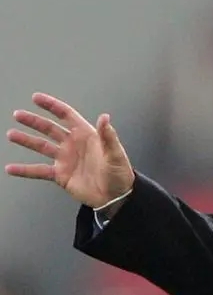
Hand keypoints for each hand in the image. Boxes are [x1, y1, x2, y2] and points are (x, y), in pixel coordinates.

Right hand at [5, 93, 134, 207]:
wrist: (115, 197)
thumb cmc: (119, 173)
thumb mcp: (115, 154)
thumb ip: (108, 136)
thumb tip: (104, 117)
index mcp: (86, 135)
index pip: (66, 115)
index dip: (52, 106)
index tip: (36, 98)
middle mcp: (73, 144)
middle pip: (50, 128)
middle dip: (34, 121)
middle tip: (18, 114)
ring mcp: (66, 159)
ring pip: (42, 146)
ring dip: (26, 140)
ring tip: (11, 134)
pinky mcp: (61, 175)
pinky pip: (39, 171)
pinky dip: (25, 170)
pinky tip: (11, 168)